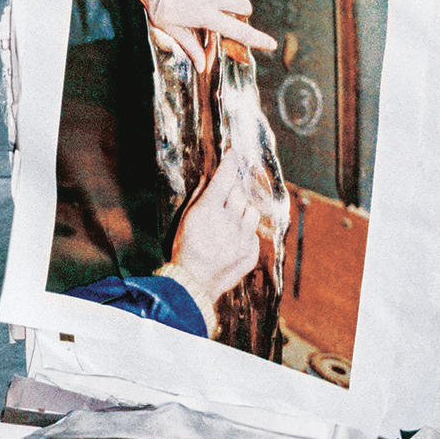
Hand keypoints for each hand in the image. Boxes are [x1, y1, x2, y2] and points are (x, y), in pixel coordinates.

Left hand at [105, 0, 275, 71]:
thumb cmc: (156, 3)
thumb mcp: (170, 27)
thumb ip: (190, 45)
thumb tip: (202, 67)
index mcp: (205, 16)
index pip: (238, 32)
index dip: (257, 39)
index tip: (271, 43)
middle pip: (244, 5)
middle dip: (241, 9)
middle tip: (227, 7)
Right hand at [170, 156, 261, 303]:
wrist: (193, 283)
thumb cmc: (185, 250)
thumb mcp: (185, 220)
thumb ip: (198, 196)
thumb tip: (208, 179)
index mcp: (209, 210)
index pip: (224, 177)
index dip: (230, 163)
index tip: (233, 155)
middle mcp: (228, 221)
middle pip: (239, 193)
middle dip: (233, 193)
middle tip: (225, 201)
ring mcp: (242, 237)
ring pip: (251, 211)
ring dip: (243, 212)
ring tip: (231, 222)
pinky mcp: (251, 251)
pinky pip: (254, 233)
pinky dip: (245, 233)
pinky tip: (232, 241)